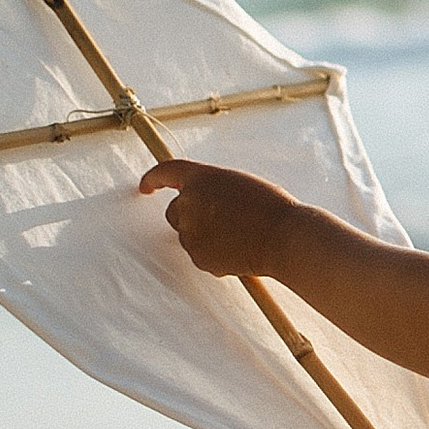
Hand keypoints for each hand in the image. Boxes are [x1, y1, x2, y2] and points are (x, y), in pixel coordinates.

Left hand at [139, 158, 298, 278]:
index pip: (167, 172)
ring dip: (204, 235)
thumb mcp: (237, 184)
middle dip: (189, 216)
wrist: (282, 237)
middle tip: (218, 221)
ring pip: (187, 235)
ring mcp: (191, 231)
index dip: (153, 179)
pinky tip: (237, 250)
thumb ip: (212, 189)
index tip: (145, 187)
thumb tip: (202, 205)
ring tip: (237, 236)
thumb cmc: (270, 208)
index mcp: (201, 178)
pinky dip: (213, 254)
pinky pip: (199, 255)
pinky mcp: (198, 256)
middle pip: (174, 212)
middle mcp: (189, 203)